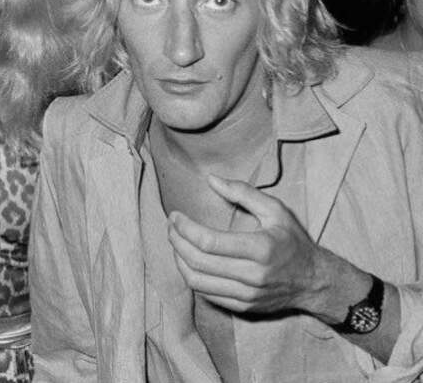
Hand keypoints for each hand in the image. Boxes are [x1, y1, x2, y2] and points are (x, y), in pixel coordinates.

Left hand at [167, 176, 331, 315]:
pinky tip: (188, 261)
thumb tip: (211, 179)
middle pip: (198, 261)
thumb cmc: (293, 241)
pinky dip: (191, 277)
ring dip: (179, 260)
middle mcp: (252, 275)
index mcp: (260, 248)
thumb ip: (242, 192)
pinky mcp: (242, 307)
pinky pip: (206, 294)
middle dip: (177, 241)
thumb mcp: (275, 210)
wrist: (314, 281)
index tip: (175, 216)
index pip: (209, 242)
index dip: (185, 228)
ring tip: (176, 243)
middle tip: (171, 227)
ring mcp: (247, 294)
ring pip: (197, 281)